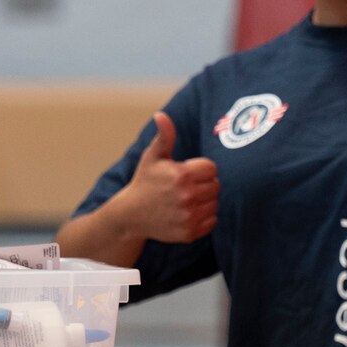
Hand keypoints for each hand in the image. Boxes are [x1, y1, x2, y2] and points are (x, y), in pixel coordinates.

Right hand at [117, 112, 219, 241]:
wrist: (131, 215)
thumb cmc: (145, 181)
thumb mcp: (153, 157)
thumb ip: (164, 135)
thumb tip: (161, 114)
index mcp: (182, 175)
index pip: (212, 169)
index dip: (200, 169)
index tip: (186, 172)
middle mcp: (187, 196)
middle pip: (216, 186)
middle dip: (204, 184)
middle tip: (186, 186)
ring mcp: (189, 216)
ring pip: (215, 203)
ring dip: (205, 201)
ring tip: (186, 199)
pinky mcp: (190, 233)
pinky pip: (212, 221)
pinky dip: (204, 217)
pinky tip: (188, 212)